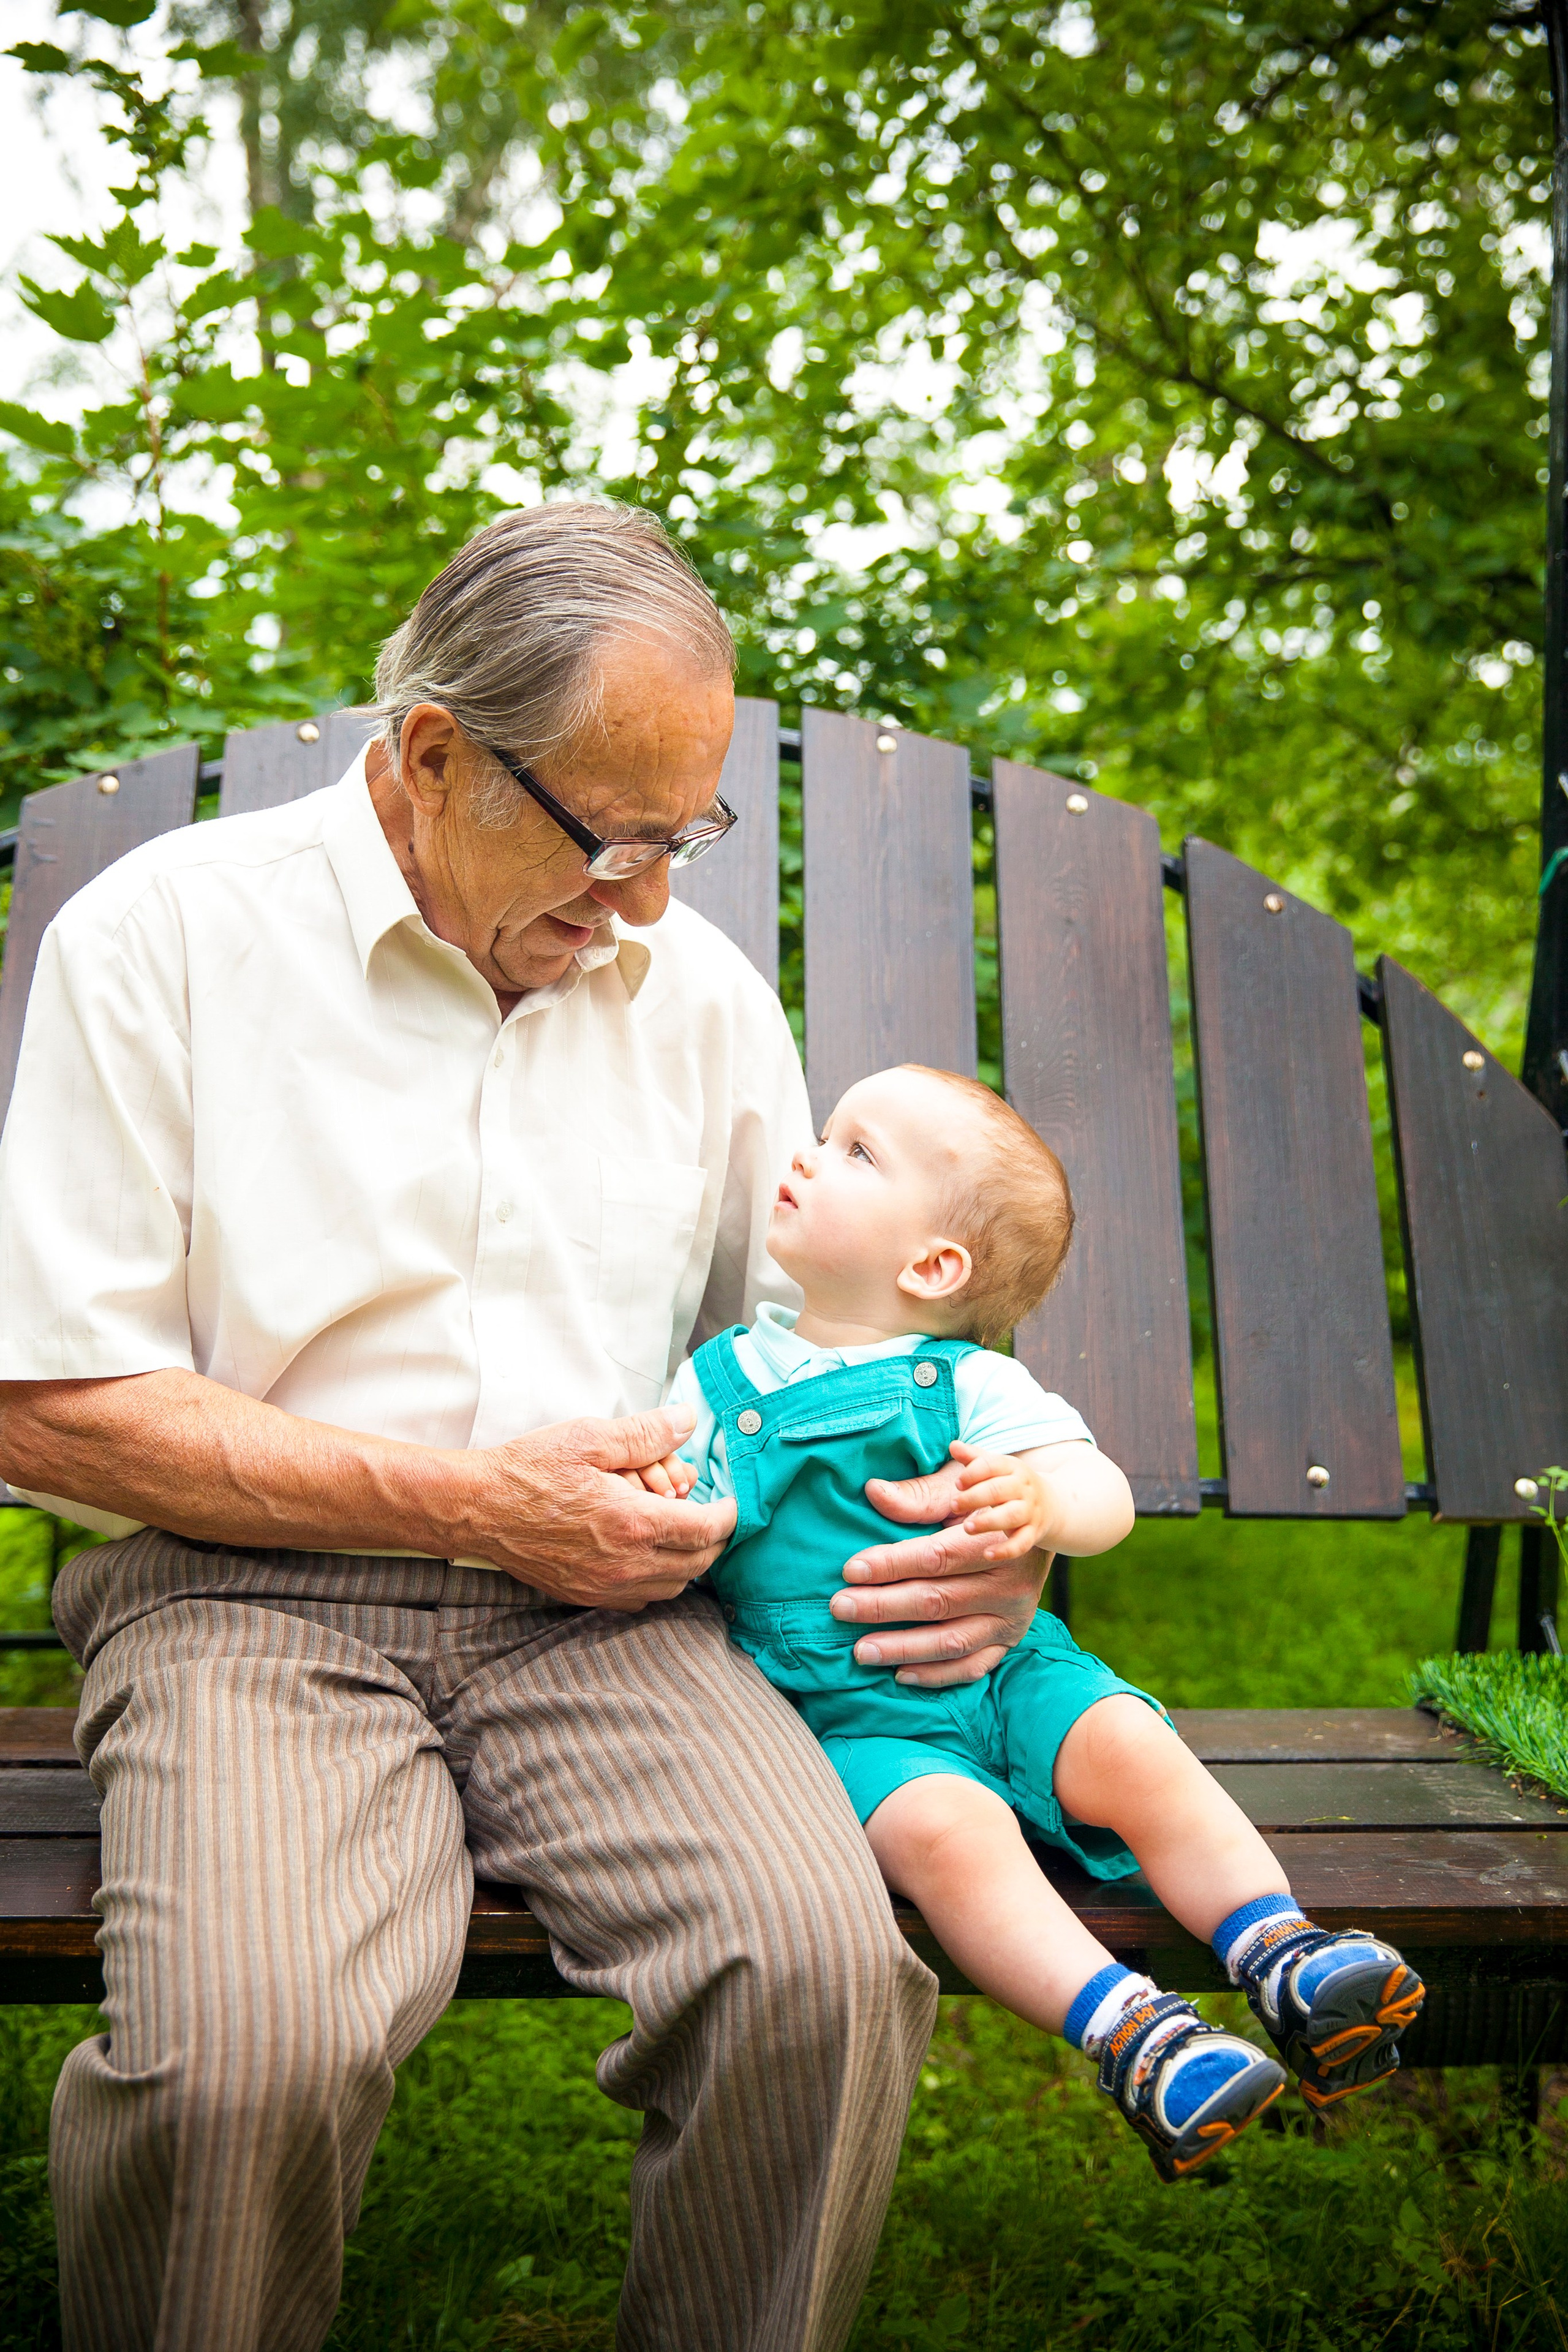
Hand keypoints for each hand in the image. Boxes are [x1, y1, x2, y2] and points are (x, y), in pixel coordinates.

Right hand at [462, 1406, 734, 1607]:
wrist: (479, 1509)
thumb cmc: (530, 1470)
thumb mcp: (590, 1437)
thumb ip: (645, 1433)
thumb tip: (688, 1420)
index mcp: (632, 1523)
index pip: (705, 1530)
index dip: (728, 1517)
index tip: (732, 1504)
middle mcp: (624, 1563)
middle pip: (696, 1564)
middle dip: (714, 1541)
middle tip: (713, 1516)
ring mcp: (604, 1586)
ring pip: (672, 1586)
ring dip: (688, 1563)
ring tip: (683, 1533)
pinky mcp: (586, 1595)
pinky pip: (640, 1599)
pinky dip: (658, 1580)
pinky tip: (649, 1555)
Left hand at [830, 1452, 1050, 1688]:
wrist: (1031, 1523)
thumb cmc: (980, 1502)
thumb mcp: (955, 1489)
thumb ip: (917, 1497)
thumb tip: (874, 1492)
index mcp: (995, 1542)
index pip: (936, 1558)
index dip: (891, 1564)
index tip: (850, 1570)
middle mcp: (1009, 1585)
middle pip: (938, 1601)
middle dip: (883, 1607)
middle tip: (840, 1607)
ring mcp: (1012, 1618)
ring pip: (952, 1640)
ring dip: (903, 1648)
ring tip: (860, 1650)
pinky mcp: (1009, 1640)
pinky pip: (973, 1667)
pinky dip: (937, 1674)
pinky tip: (900, 1675)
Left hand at [947, 1441, 1057, 1558]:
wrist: (1053, 1505)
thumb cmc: (1012, 1484)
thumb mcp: (997, 1468)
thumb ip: (974, 1459)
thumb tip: (953, 1445)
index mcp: (1013, 1468)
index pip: (993, 1465)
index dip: (974, 1473)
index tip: (958, 1483)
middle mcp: (1023, 1488)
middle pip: (999, 1490)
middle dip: (975, 1497)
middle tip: (954, 1504)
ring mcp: (1030, 1511)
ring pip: (1010, 1516)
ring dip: (988, 1522)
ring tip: (967, 1528)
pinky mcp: (1033, 1533)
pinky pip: (1022, 1543)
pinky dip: (1006, 1550)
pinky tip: (987, 1554)